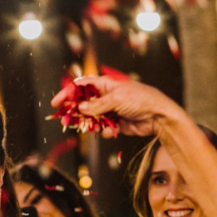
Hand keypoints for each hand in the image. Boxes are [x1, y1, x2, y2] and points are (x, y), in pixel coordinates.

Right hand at [58, 76, 177, 137]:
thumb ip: (97, 105)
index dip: (68, 93)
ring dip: (90, 124)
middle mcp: (107, 97)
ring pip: (92, 118)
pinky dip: (104, 131)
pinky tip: (111, 130)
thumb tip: (81, 108)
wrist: (159, 116)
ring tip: (92, 127)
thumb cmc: (141, 99)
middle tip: (67, 120)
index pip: (82, 86)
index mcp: (106, 85)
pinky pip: (103, 129)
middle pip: (84, 104)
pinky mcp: (116, 124)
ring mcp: (111, 111)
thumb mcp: (117, 98)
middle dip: (76, 112)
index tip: (56, 102)